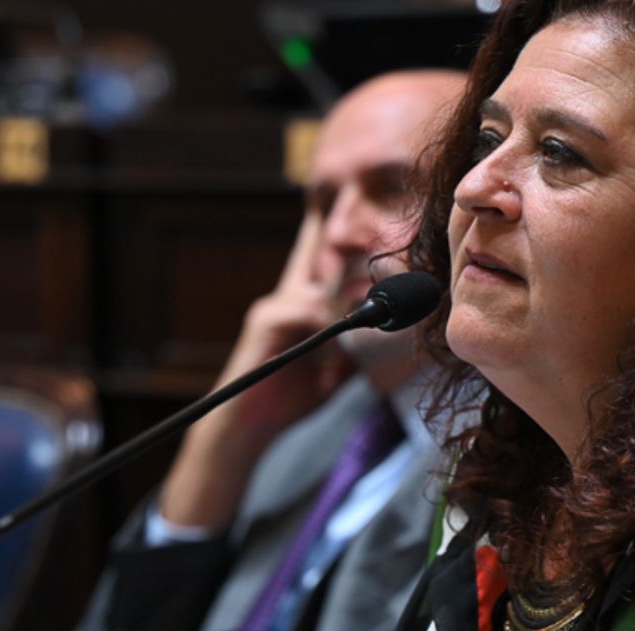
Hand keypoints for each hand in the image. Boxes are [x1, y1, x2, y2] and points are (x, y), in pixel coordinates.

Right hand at [157, 211, 352, 529]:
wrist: (247, 427)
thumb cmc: (288, 398)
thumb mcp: (332, 371)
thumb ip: (354, 348)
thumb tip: (387, 338)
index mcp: (300, 306)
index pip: (315, 257)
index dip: (325, 229)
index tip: (333, 199)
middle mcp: (285, 296)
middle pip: (317, 254)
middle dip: (341, 236)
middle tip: (355, 208)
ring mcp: (274, 307)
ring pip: (322, 288)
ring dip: (345, 309)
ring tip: (350, 338)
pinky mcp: (266, 322)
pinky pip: (310, 312)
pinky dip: (327, 332)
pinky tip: (328, 359)